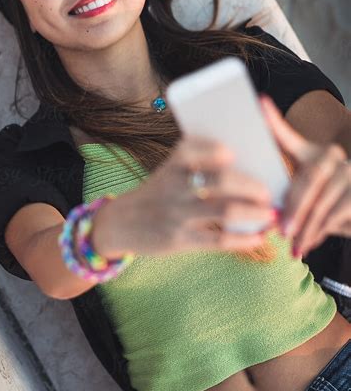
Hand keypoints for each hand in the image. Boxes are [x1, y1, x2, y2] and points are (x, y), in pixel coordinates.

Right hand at [97, 133, 276, 258]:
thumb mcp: (168, 172)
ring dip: (254, 213)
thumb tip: (249, 167)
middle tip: (268, 192)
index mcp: (172, 163)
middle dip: (251, 186)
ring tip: (271, 215)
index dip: (216, 151)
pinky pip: (218, 240)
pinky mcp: (179, 240)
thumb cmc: (157, 192)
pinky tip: (258, 238)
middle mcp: (174, 186)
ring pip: (224, 212)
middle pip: (220, 181)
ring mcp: (177, 214)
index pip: (195, 149)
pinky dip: (243, 240)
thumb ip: (199, 165)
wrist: (121, 223)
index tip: (235, 153)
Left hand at [259, 95, 350, 257]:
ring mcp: (348, 171)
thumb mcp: (304, 197)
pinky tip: (308, 244)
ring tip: (292, 245)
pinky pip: (335, 215)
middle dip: (293, 208)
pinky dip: (319, 233)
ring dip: (305, 227)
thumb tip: (260, 211)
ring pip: (322, 202)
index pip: (289, 135)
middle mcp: (331, 156)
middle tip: (281, 230)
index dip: (274, 119)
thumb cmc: (323, 205)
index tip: (260, 102)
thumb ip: (286, 197)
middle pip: (308, 179)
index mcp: (311, 153)